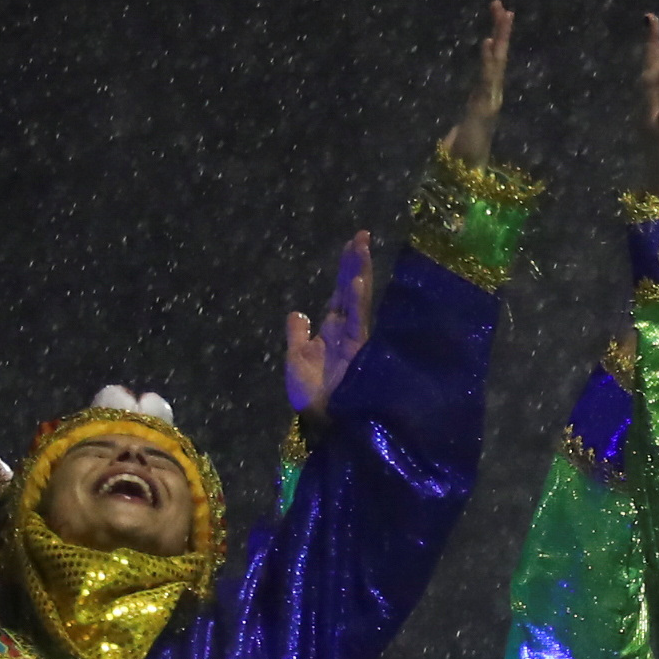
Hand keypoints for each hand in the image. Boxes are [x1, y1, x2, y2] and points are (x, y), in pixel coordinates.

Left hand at [282, 232, 377, 417]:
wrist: (322, 423)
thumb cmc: (312, 396)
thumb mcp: (296, 360)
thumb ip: (297, 336)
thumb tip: (296, 312)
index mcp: (332, 330)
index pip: (340, 293)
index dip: (345, 269)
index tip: (352, 243)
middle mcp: (346, 330)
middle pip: (351, 290)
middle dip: (356, 262)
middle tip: (362, 235)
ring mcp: (355, 339)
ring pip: (357, 299)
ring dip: (359, 272)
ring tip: (361, 247)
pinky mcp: (359, 350)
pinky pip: (358, 320)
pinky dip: (357, 300)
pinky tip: (357, 281)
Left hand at [440, 0, 512, 169]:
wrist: (465, 174)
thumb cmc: (463, 154)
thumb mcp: (462, 130)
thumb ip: (461, 126)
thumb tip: (452, 131)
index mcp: (486, 95)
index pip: (493, 62)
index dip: (497, 39)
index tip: (499, 15)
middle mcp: (492, 95)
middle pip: (499, 57)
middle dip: (502, 31)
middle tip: (503, 5)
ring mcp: (490, 100)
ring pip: (497, 65)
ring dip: (500, 39)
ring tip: (502, 15)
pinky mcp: (484, 108)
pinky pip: (487, 79)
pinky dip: (489, 61)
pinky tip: (488, 42)